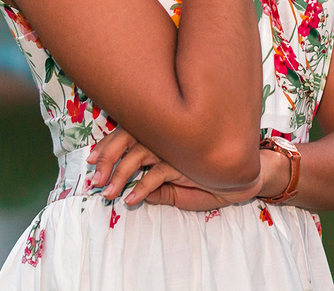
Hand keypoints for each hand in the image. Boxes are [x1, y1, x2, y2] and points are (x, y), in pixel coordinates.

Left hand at [87, 127, 283, 209]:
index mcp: (163, 135)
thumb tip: (135, 193)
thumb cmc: (210, 180)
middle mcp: (168, 136)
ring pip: (139, 155)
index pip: (129, 133)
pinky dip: (142, 187)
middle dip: (108, 158)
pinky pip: (158, 173)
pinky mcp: (186, 161)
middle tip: (94, 179)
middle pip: (129, 138)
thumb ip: (158, 189)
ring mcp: (176, 147)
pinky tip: (133, 199)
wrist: (243, 178)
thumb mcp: (177, 189)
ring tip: (109, 194)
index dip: (107, 145)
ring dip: (120, 175)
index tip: (90, 160)